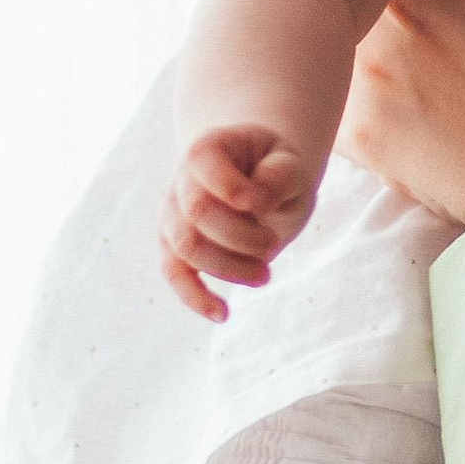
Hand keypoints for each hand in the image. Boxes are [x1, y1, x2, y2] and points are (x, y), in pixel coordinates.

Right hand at [159, 124, 317, 321]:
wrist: (262, 182)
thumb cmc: (277, 171)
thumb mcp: (290, 164)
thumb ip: (278, 176)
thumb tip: (253, 205)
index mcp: (208, 148)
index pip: (203, 165)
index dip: (236, 190)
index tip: (266, 204)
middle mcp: (182, 180)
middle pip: (197, 213)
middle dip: (240, 236)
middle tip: (274, 243)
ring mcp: (173, 214)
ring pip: (186, 249)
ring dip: (229, 268)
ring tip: (265, 275)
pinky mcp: (175, 247)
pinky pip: (174, 274)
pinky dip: (196, 297)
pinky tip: (223, 314)